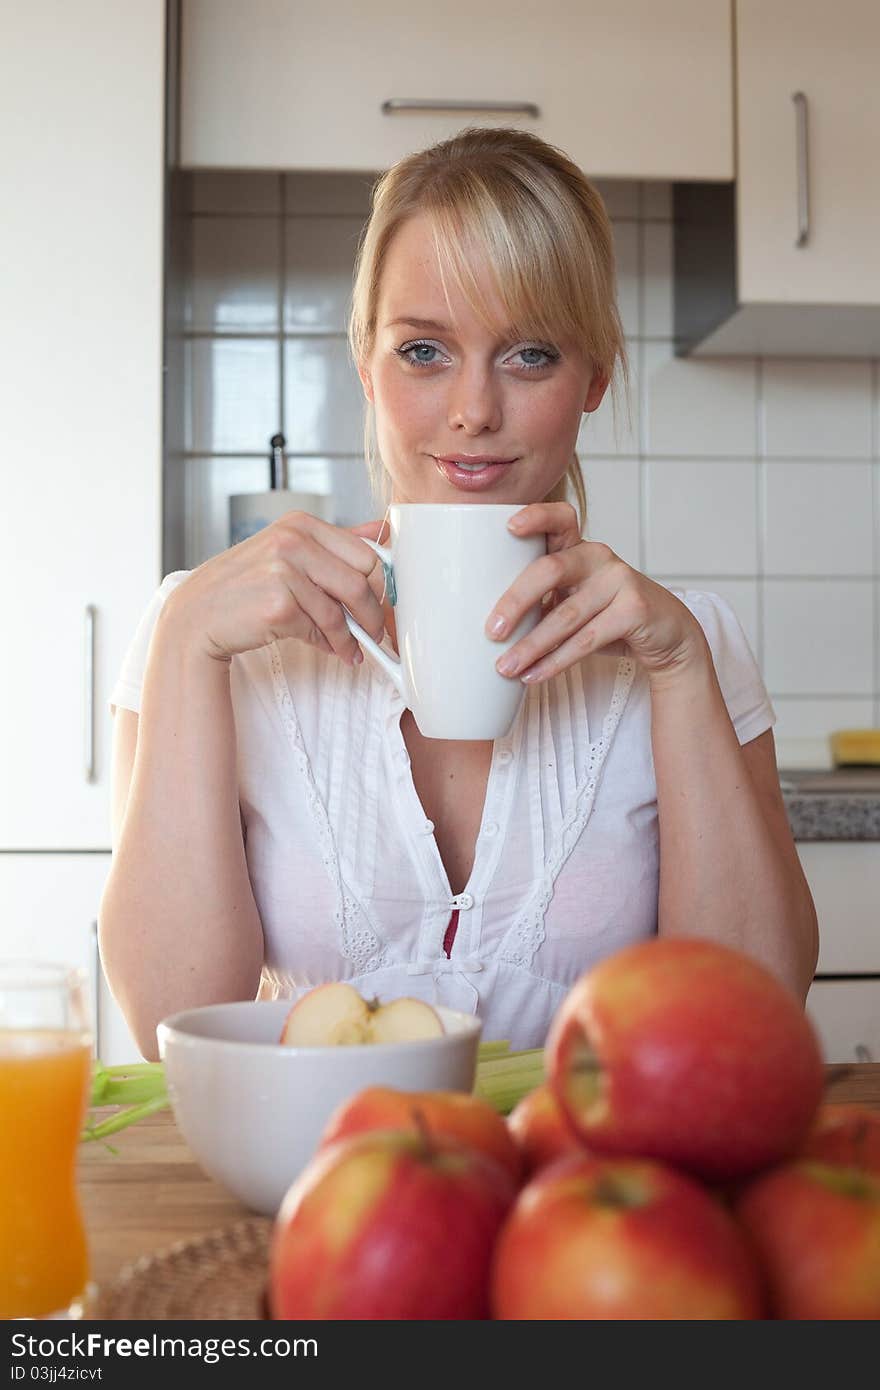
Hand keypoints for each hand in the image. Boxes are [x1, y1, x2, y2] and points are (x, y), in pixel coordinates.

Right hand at [162, 512, 388, 665]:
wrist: (198, 616)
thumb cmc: (244, 586)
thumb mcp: (287, 551)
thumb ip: (335, 542)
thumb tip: (382, 530)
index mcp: (300, 524)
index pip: (365, 553)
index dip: (380, 585)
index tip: (381, 603)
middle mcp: (292, 541)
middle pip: (360, 581)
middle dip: (373, 614)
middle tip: (375, 632)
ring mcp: (283, 571)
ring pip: (341, 612)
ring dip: (351, 638)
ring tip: (350, 649)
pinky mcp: (278, 605)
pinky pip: (320, 631)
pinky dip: (329, 645)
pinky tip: (327, 649)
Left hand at [485, 502, 708, 685]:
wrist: (666, 635)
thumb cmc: (607, 616)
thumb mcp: (575, 599)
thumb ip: (543, 600)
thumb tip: (487, 626)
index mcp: (579, 548)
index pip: (559, 519)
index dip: (536, 516)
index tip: (508, 527)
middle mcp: (599, 557)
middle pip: (550, 569)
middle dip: (516, 601)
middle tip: (491, 631)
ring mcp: (620, 581)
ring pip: (566, 615)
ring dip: (532, 646)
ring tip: (505, 667)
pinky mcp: (634, 610)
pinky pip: (587, 640)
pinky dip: (556, 662)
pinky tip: (534, 676)